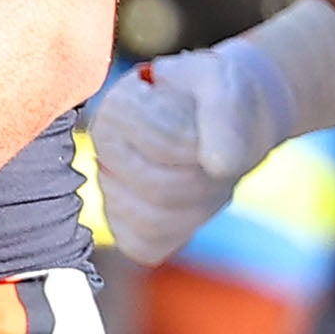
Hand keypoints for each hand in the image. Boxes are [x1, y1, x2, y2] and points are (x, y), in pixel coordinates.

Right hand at [90, 0, 334, 265]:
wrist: (228, 116)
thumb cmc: (224, 96)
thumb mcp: (231, 87)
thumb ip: (226, 116)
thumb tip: (219, 167)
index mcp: (120, 106)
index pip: (167, 144)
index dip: (202, 142)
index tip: (208, 124)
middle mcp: (102, 146)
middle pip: (161, 189)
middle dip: (205, 179)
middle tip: (219, 155)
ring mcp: (110, 187)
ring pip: (154, 223)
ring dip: (198, 205)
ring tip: (207, 176)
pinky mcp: (124, 223)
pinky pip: (147, 246)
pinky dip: (181, 229)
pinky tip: (194, 201)